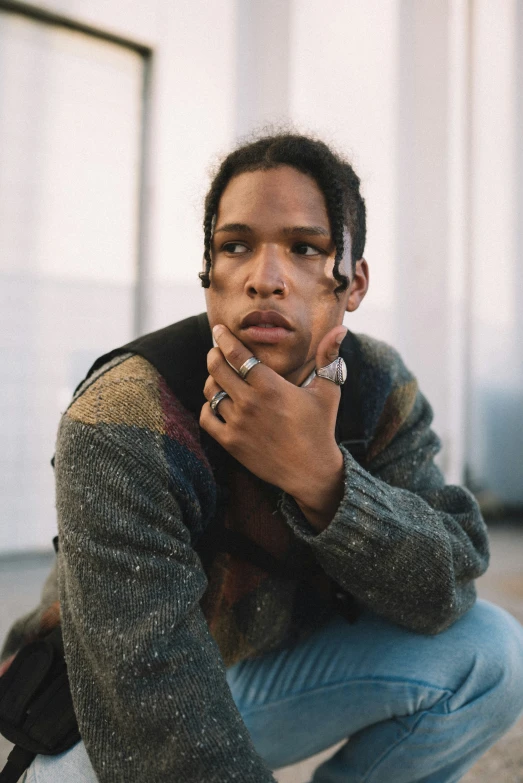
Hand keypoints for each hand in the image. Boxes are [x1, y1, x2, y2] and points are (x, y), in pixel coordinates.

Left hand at [200, 324, 347, 529]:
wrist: (310, 471)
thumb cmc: (320, 428)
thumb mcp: (328, 390)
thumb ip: (328, 357)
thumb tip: (340, 329)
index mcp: (271, 386)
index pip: (237, 354)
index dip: (224, 338)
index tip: (219, 329)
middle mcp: (250, 402)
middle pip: (216, 368)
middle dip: (214, 354)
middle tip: (216, 351)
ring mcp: (238, 423)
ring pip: (210, 391)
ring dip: (212, 380)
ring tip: (219, 376)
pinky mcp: (230, 442)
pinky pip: (206, 417)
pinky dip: (208, 406)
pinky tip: (217, 402)